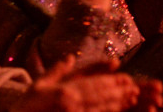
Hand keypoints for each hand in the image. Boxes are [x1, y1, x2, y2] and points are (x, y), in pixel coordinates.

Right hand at [25, 56, 144, 111]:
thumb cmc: (27, 106)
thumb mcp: (39, 84)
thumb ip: (57, 70)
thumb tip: (71, 56)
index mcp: (64, 92)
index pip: (94, 85)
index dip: (112, 82)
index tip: (126, 79)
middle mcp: (71, 105)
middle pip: (100, 97)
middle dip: (119, 93)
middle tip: (134, 89)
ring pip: (100, 109)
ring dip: (117, 104)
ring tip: (131, 100)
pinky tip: (115, 110)